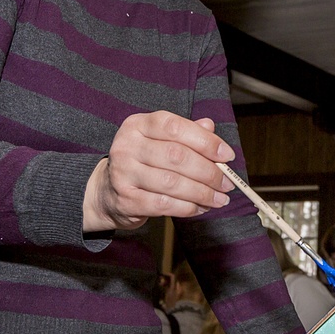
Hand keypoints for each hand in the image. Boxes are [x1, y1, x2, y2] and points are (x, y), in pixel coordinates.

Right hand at [83, 112, 235, 231]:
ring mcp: (123, 173)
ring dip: (203, 193)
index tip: (227, 156)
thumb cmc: (143, 162)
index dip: (206, 141)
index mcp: (139, 125)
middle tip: (227, 183)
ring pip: (173, 183)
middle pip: (177, 156)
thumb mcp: (160, 141)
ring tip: (219, 199)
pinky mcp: (126, 199)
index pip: (176, 127)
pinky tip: (200, 208)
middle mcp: (127, 145)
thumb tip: (210, 127)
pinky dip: (187, 208)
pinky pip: (164, 205)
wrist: (107, 192)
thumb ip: (186, 133)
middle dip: (209, 172)